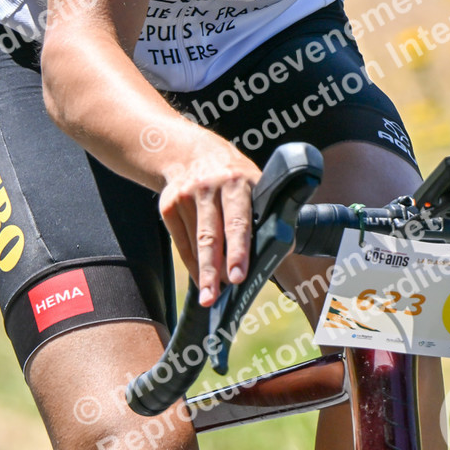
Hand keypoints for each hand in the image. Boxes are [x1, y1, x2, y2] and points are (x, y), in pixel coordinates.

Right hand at [156, 129, 262, 306]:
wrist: (190, 152)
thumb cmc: (233, 177)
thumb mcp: (254, 181)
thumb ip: (266, 211)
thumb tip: (280, 250)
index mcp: (238, 181)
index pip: (238, 220)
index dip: (239, 249)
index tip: (239, 276)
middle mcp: (210, 187)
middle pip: (210, 235)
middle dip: (214, 268)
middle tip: (215, 297)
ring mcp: (186, 196)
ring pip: (195, 242)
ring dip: (204, 272)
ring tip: (209, 296)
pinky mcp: (168, 205)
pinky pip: (181, 242)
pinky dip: (192, 263)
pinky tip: (201, 279)